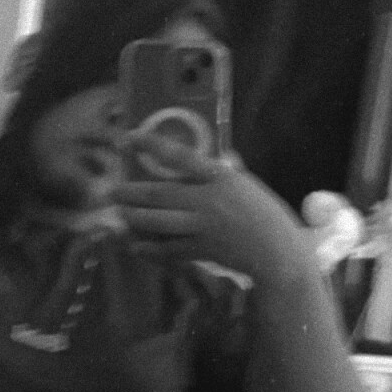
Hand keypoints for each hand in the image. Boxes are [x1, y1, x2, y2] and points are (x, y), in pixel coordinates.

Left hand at [118, 131, 314, 288]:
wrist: (279, 254)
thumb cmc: (268, 215)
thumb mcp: (250, 185)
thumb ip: (231, 170)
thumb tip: (222, 156)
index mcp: (221, 178)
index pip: (181, 156)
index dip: (152, 145)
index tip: (129, 137)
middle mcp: (208, 201)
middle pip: (161, 194)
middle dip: (132, 192)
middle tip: (112, 190)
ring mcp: (203, 228)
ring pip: (160, 222)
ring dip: (136, 218)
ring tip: (121, 214)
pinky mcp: (202, 251)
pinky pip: (170, 249)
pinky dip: (151, 249)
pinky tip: (136, 246)